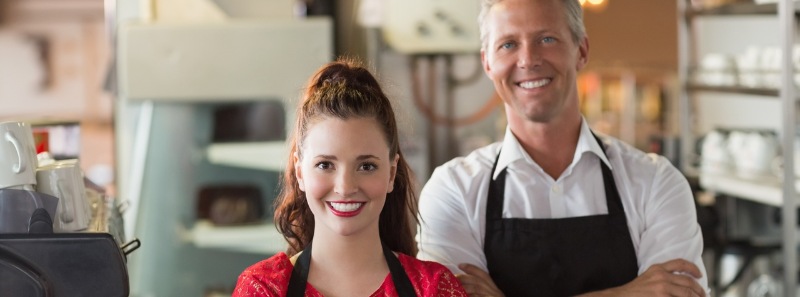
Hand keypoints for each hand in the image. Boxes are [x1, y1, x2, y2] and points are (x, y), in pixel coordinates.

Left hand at [456, 263, 504, 296]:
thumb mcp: (491, 296)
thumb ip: (481, 292)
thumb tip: (465, 288)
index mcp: (495, 290)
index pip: (484, 275)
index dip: (472, 269)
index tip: (460, 265)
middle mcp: (494, 293)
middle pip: (478, 282)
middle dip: (464, 278)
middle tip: (452, 278)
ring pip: (476, 290)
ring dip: (464, 288)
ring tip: (452, 288)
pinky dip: (468, 296)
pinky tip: (461, 295)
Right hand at [584, 259, 704, 296]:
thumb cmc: (635, 292)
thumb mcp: (648, 278)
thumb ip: (664, 277)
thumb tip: (683, 285)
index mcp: (657, 269)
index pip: (680, 263)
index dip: (693, 268)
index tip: (699, 275)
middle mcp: (661, 276)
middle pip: (688, 282)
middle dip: (699, 291)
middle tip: (703, 296)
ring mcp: (662, 288)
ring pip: (688, 293)